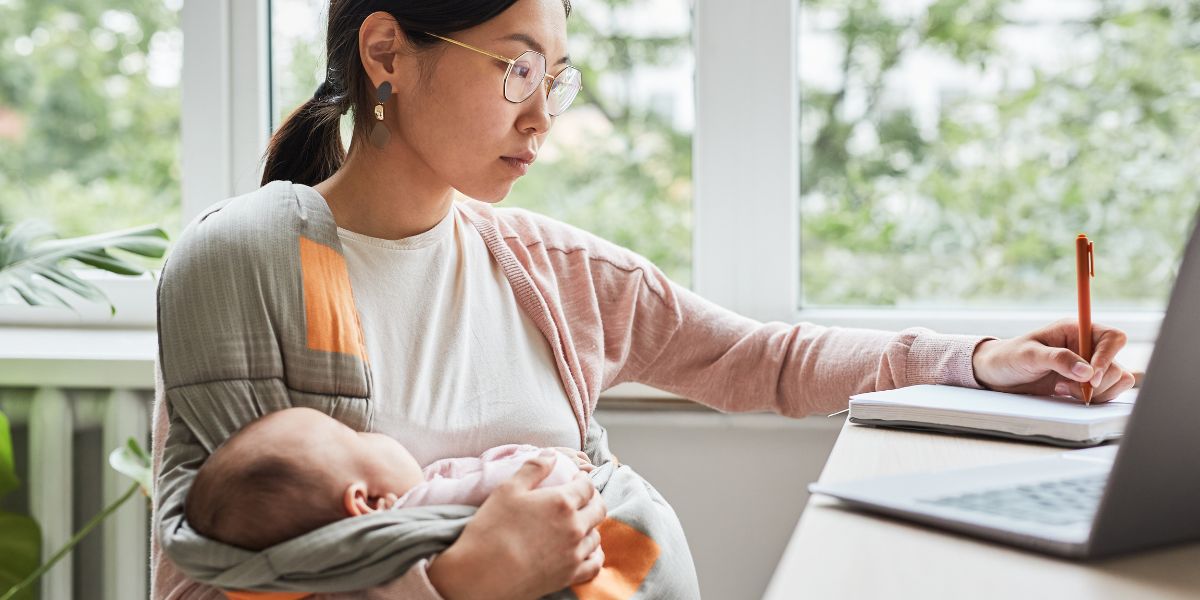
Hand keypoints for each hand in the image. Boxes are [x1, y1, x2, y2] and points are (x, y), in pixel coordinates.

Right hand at [427, 450, 605, 599]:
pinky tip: (586, 549)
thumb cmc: (491, 529)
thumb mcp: (508, 489)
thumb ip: (533, 469)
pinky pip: (594, 563)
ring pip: (596, 535)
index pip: (587, 486)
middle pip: (598, 508)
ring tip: (579, 523)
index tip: (576, 479)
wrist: (482, 575)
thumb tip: (552, 455)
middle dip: (592, 499)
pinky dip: (594, 554)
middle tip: (582, 498)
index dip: (583, 479)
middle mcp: (574, 527)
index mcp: (562, 502)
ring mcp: (574, 553)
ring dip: (591, 526)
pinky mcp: (569, 575)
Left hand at [971, 318, 1135, 402]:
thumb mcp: (1030, 355)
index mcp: (1076, 330)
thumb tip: (1087, 371)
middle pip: (1116, 364)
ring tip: (1064, 390)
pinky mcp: (1085, 383)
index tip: (1090, 377)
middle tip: (1069, 387)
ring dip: (1097, 392)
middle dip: (1098, 381)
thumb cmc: (1009, 357)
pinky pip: (1107, 392)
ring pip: (1117, 379)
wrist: (997, 374)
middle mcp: (1086, 346)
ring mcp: (1088, 365)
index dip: (1107, 357)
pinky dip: (1093, 398)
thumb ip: (1058, 359)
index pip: (1112, 338)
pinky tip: (1066, 394)